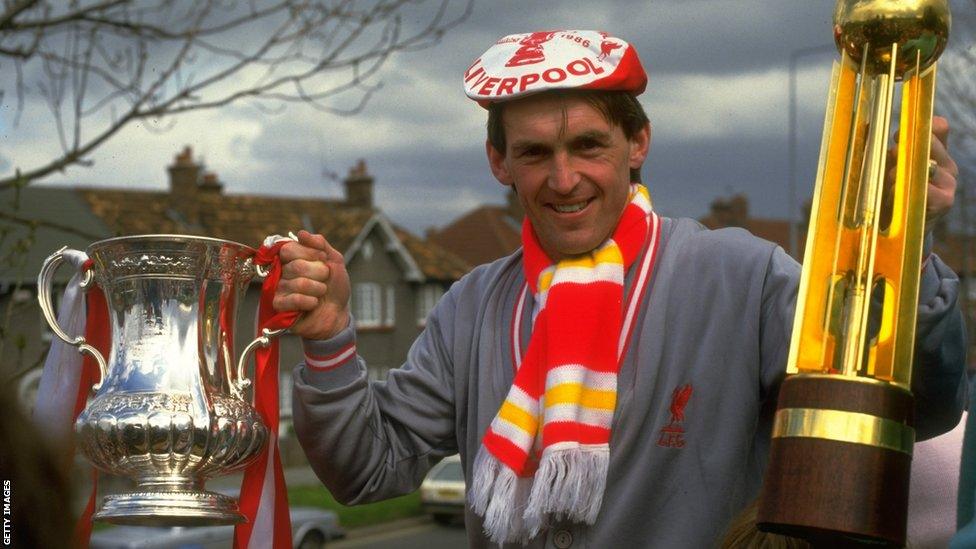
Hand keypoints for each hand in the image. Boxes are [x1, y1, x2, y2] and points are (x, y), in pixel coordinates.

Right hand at [275, 230, 350, 339]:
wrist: (338, 313)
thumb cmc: (334, 286)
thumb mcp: (334, 260)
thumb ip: (320, 243)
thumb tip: (300, 233)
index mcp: (291, 258)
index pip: (289, 249)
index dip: (310, 253)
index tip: (323, 259)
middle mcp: (281, 272)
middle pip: (296, 266)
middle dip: (319, 273)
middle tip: (325, 279)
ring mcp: (278, 289)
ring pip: (297, 284)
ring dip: (318, 289)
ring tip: (321, 293)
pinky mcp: (279, 307)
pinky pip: (293, 300)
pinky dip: (310, 301)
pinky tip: (313, 304)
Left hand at [888, 116, 958, 232]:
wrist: (895, 237)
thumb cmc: (886, 198)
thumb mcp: (882, 169)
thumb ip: (879, 148)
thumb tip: (866, 125)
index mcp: (935, 153)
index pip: (938, 127)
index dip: (917, 126)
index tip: (894, 136)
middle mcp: (947, 166)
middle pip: (929, 141)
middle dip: (902, 148)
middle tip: (887, 158)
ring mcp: (949, 184)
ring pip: (924, 162)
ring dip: (898, 171)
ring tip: (887, 183)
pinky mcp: (945, 201)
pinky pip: (922, 187)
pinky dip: (902, 191)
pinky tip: (892, 199)